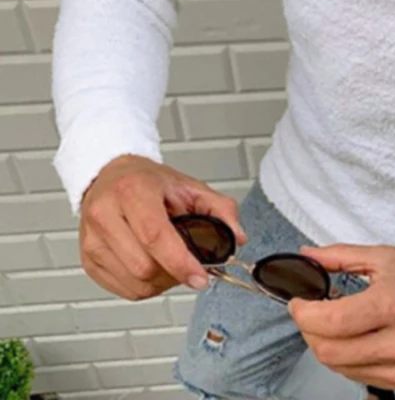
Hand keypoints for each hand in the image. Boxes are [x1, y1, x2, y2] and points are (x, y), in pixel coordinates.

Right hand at [79, 155, 246, 300]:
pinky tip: (154, 267)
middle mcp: (105, 214)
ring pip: (134, 283)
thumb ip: (220, 209)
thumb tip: (236, 238)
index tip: (200, 277)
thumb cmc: (149, 182)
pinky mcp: (87, 259)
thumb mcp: (190, 186)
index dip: (180, 262)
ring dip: (161, 282)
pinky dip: (145, 287)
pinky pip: (122, 289)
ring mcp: (91, 239)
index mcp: (132, 191)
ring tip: (171, 262)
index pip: (155, 235)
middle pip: (144, 266)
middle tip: (188, 262)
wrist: (112, 175)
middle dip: (174, 272)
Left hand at [288, 244, 394, 390]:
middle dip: (309, 331)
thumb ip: (340, 256)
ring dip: (325, 347)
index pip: (331, 322)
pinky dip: (345, 360)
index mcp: (392, 303)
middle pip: (329, 351)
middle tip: (309, 313)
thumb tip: (308, 255)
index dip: (304, 314)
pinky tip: (350, 340)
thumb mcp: (384, 256)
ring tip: (330, 325)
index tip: (298, 302)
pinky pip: (359, 377)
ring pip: (340, 368)